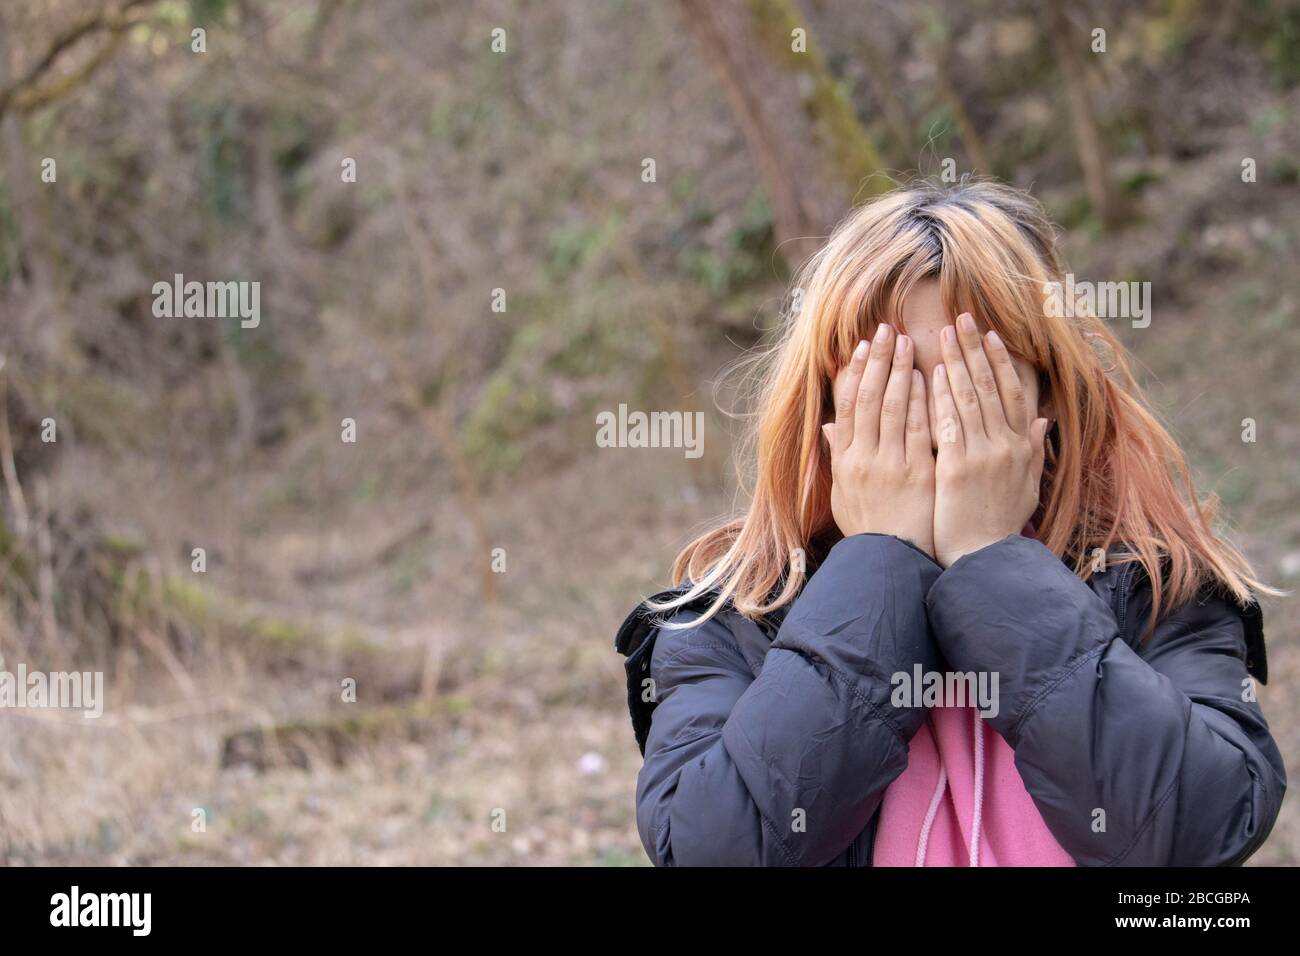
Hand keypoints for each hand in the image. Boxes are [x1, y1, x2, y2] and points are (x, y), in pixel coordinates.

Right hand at [822, 323, 934, 557]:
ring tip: (906, 342)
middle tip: (886, 330)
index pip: (847, 406)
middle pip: (867, 398)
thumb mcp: (843, 495)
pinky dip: (920, 400)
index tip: (861, 347)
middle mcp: (863, 458)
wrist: (889, 562)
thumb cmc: (869, 530)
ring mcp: (889, 465)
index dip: (853, 373)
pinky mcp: (916, 474)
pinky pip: (917, 429)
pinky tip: (926, 376)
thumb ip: (838, 459)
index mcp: (844, 461)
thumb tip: (831, 429)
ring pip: (891, 407)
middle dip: (877, 361)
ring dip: (899, 371)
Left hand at [930, 313, 1048, 567]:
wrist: (985, 560)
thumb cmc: (999, 526)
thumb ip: (1034, 452)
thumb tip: (1043, 422)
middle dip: (975, 349)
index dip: (1001, 362)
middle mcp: (1007, 445)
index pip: (1014, 394)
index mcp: (1023, 448)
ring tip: (945, 333)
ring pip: (971, 398)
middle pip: (991, 387)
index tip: (989, 335)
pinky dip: (944, 396)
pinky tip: (935, 372)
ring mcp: (984, 455)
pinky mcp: (959, 467)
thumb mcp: (1028, 487)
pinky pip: (950, 423)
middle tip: (961, 318)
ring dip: (958, 362)